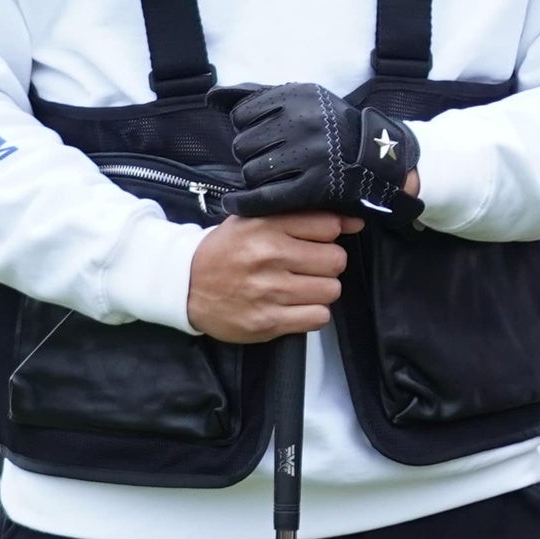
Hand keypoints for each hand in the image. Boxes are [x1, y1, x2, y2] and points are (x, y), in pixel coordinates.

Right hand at [187, 212, 352, 340]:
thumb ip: (302, 217)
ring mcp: (268, 291)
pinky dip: (312, 313)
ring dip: (321, 290)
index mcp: (265, 226)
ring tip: (299, 287)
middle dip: (327, 264)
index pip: (329, 225)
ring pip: (331, 290)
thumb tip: (355, 221)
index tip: (320, 240)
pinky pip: (319, 317)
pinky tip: (295, 306)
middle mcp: (268, 257)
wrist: (184, 285)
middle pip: (336, 260)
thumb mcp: (254, 221)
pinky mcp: (268, 322)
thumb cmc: (227, 251)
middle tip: (307, 267)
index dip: (331, 234)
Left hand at [228, 83, 422, 220]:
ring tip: (269, 175)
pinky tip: (235, 203)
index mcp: (299, 97)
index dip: (247, 128)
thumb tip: (212, 96)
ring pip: (251, 170)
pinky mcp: (313, 186)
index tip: (262, 136)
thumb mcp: (303, 99)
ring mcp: (310, 155)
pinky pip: (264, 197)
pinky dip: (244, 202)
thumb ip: (257, 94)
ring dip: (254, 176)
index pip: (243, 115)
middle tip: (267, 158)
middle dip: (249, 153)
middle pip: (243, 145)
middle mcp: (303, 123)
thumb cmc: (333, 127)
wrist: (380, 156)